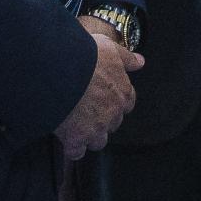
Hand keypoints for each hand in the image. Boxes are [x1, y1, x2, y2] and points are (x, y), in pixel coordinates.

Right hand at [56, 28, 143, 161]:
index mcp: (122, 92)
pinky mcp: (76, 139)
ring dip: (90, 136)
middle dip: (104, 118)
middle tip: (88, 109)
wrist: (60, 70)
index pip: (128, 103)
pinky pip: (77, 152)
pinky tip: (67, 140)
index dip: (117, 101)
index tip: (107, 98)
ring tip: (77, 125)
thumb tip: (140, 62)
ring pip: (98, 141)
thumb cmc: (85, 56)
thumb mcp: (110, 48)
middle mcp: (112, 113)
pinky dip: (72, 148)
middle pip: (113, 123)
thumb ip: (126, 58)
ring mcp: (95, 129)